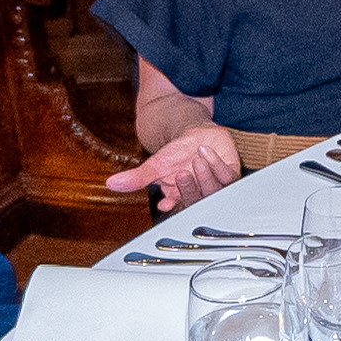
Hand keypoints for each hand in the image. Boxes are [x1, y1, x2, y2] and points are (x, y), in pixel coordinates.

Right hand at [105, 124, 240, 213]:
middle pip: (198, 200)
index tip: (166, 202)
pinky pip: (228, 176)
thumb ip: (136, 177)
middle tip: (182, 173)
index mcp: (182, 198)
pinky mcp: (230, 175)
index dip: (175, 206)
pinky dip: (216, 164)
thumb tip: (111, 183)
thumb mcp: (155, 165)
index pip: (178, 208)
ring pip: (215, 191)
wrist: (196, 133)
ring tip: (196, 160)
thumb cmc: (177, 153)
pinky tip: (206, 152)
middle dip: (190, 189)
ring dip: (205, 177)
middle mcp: (199, 194)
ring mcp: (216, 186)